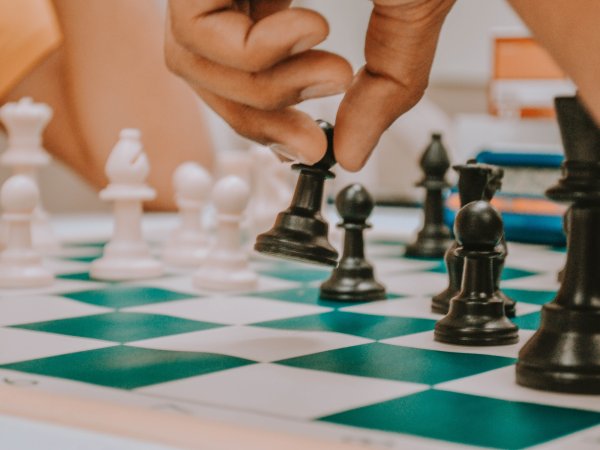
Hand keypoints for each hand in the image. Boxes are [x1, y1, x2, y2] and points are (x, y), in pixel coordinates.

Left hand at [165, 0, 454, 169]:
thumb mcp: (409, 17)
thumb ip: (386, 89)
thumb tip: (353, 154)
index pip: (237, 75)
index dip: (267, 124)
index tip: (310, 148)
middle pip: (201, 75)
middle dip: (259, 118)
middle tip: (312, 133)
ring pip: (189, 61)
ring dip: (264, 90)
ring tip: (333, 69)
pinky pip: (195, 30)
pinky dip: (254, 53)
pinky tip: (313, 25)